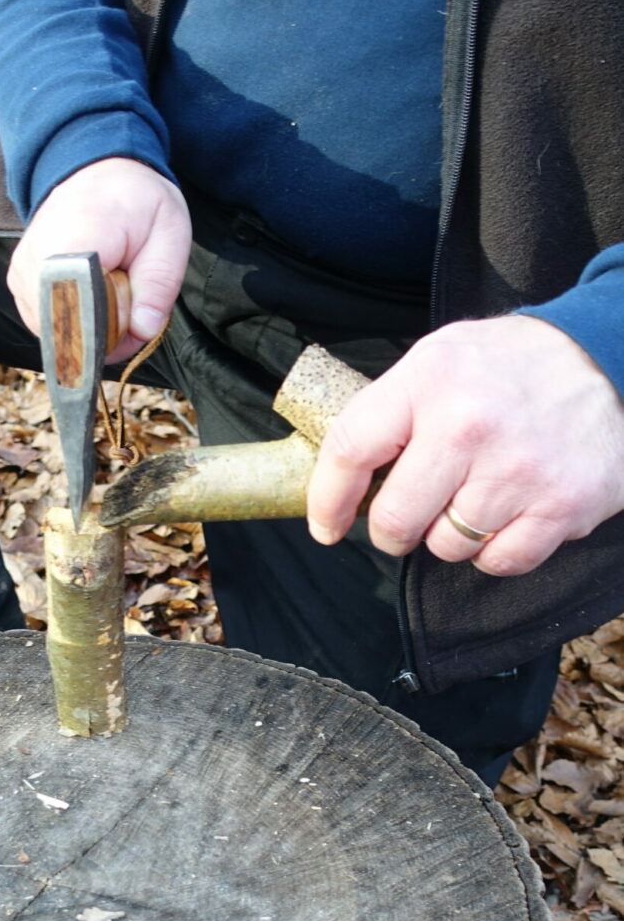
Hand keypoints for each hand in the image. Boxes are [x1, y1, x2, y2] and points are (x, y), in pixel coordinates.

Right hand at [7, 157, 191, 361]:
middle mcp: (35, 262)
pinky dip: (77, 322)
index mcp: (75, 242)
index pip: (84, 315)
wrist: (98, 172)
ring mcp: (22, 275)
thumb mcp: (169, 234)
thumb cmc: (137, 202)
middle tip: (134, 302)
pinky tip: (94, 294)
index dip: (115, 331)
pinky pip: (49, 325)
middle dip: (108, 334)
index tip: (138, 320)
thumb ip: (160, 284)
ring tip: (113, 291)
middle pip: (70, 331)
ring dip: (93, 329)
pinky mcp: (18, 284)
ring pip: (59, 334)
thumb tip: (143, 330)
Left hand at [307, 315, 623, 575]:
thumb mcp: (439, 358)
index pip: (351, 450)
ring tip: (470, 497)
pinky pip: (499, 562)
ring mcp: (518, 470)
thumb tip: (342, 474)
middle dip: (390, 531)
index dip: (327, 500)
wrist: (609, 359)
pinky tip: (505, 513)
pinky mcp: (562, 506)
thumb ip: (391, 409)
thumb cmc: (508, 365)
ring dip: (447, 536)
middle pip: (395, 519)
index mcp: (429, 380)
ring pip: (446, 547)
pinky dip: (493, 550)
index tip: (326, 526)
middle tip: (403, 520)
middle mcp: (469, 425)